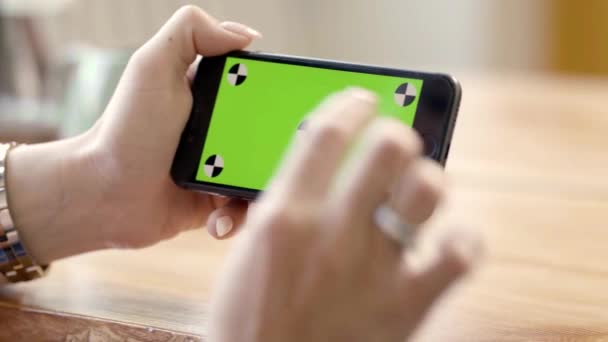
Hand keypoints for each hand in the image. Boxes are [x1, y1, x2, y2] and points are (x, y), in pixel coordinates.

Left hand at [5, 6, 261, 263]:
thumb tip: (249, 35)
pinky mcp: (216, 202)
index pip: (263, 90)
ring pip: (264, 176)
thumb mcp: (152, 66)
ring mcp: (220, 167)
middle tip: (279, 164)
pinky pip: (244, 209)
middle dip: (280, 153)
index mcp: (212, 95)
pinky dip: (238, 217)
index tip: (296, 110)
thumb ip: (191, 31)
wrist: (103, 193)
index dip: (281, 97)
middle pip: (272, 136)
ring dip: (261, 191)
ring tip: (245, 200)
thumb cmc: (126, 130)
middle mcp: (221, 129)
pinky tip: (219, 220)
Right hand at [208, 89, 481, 341]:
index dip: (350, 105)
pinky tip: (451, 241)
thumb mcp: (250, 249)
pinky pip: (459, 255)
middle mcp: (332, 231)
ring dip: (427, 181)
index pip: (326, 132)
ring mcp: (372, 266)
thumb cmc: (249, 318)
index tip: (362, 101)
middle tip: (395, 146)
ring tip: (417, 191)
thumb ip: (285, 204)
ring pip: (428, 188)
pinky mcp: (404, 304)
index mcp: (285, 214)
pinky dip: (464, 241)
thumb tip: (320, 170)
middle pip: (389, 146)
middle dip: (396, 136)